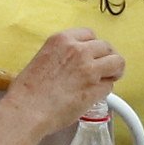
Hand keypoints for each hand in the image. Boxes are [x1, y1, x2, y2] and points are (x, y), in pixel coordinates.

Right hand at [9, 27, 125, 130]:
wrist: (27, 110)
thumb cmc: (27, 90)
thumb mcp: (41, 58)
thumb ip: (61, 55)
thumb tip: (71, 64)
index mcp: (62, 40)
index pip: (89, 34)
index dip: (93, 46)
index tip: (92, 54)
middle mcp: (78, 50)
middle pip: (106, 47)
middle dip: (106, 57)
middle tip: (103, 68)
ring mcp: (89, 69)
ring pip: (117, 62)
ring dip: (114, 70)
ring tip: (108, 79)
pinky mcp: (95, 89)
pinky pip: (110, 86)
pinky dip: (105, 90)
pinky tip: (94, 95)